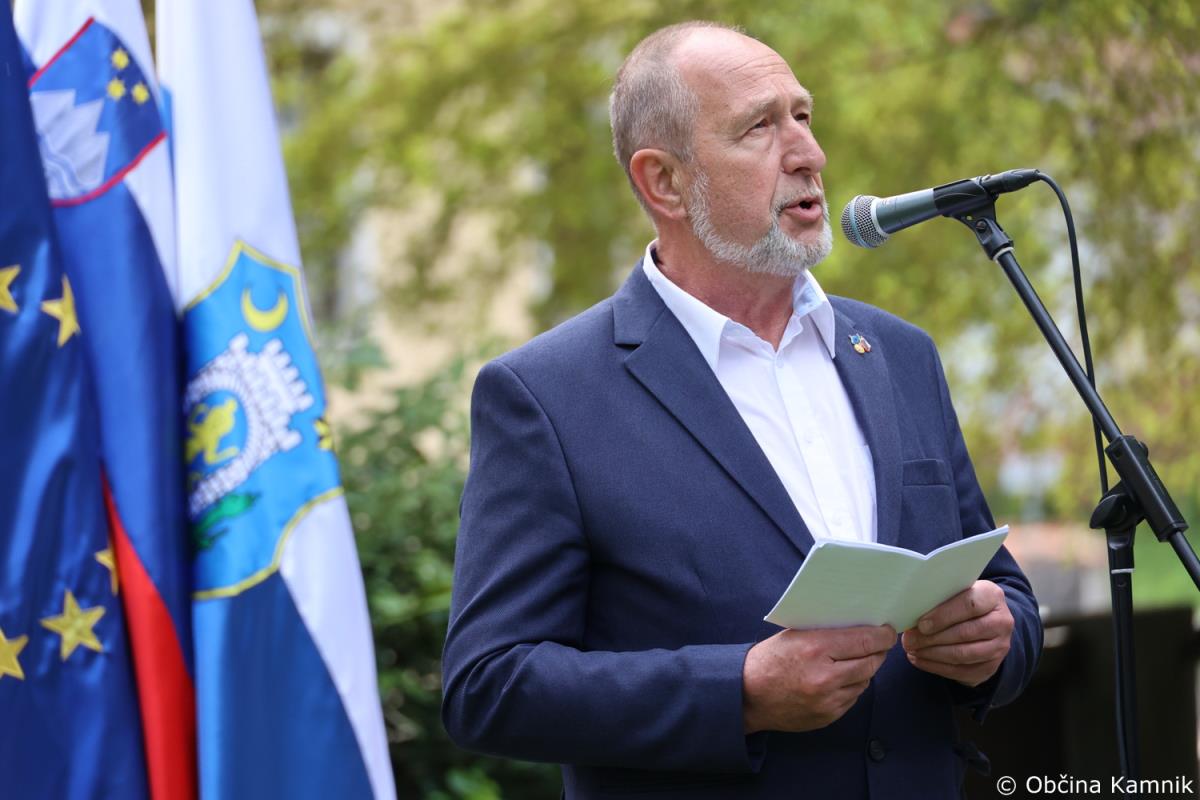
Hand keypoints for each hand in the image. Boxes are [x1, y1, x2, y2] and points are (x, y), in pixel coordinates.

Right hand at [742, 625, 895, 733]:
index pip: (865, 641)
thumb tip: (860, 626)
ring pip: (864, 681)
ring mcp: (828, 700)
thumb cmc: (769, 660)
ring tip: (855, 660)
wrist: (748, 695)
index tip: (888, 631)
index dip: (882, 635)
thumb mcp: (794, 635)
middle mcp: (826, 676)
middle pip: (871, 662)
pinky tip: (840, 679)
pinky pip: (852, 698)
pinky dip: (851, 687)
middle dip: (878, 651)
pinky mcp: (828, 716)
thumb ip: (827, 632)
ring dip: (865, 670)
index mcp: (816, 648)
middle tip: (878, 644)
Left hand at [901, 580, 1013, 686]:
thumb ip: (940, 598)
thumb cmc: (962, 602)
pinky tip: (919, 660)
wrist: (986, 621)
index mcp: (992, 596)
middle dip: (932, 639)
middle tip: (909, 640)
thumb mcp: (956, 592)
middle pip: (965, 633)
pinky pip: (961, 671)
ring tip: (912, 650)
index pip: (969, 605)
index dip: (943, 616)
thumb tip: (910, 610)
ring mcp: (999, 647)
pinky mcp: (991, 667)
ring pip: (963, 654)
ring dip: (933, 654)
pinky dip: (936, 667)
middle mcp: (1002, 622)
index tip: (921, 624)